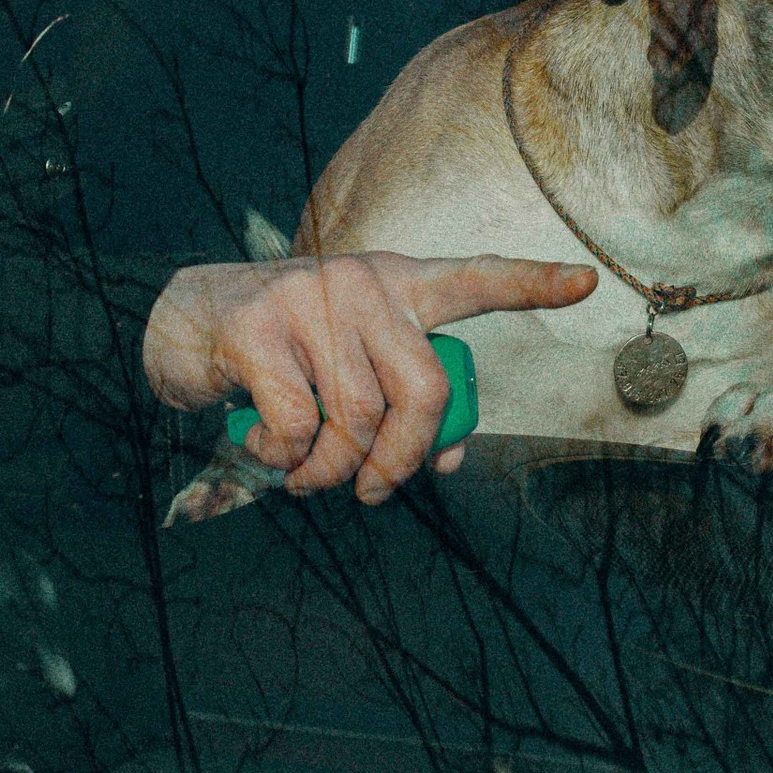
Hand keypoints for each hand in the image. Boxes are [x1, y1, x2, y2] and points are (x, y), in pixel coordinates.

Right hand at [142, 250, 595, 503]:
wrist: (186, 323)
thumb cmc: (285, 355)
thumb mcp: (350, 367)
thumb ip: (402, 404)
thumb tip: (452, 461)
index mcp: (399, 286)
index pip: (477, 280)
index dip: (533, 284)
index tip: (587, 283)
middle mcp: (363, 283)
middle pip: (424, 392)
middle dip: (402, 461)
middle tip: (374, 492)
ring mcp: (309, 299)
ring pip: (356, 421)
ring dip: (330, 473)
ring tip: (304, 476)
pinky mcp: (258, 328)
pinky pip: (297, 426)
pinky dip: (283, 459)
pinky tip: (267, 451)